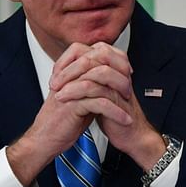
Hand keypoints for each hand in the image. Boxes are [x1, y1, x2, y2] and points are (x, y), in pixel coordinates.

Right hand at [5, 42, 139, 186]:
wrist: (45, 140)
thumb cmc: (62, 122)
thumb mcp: (80, 98)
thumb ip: (93, 86)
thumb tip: (112, 78)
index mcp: (70, 72)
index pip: (95, 52)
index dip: (115, 59)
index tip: (127, 71)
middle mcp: (69, 77)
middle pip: (100, 62)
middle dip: (120, 74)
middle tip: (129, 87)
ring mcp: (70, 89)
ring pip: (101, 79)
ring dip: (120, 91)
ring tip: (128, 102)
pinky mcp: (72, 105)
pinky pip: (100, 103)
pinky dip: (116, 112)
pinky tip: (124, 119)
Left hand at [50, 42, 166, 170]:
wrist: (130, 135)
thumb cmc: (114, 116)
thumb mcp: (97, 93)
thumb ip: (87, 79)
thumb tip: (67, 71)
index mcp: (113, 68)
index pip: (90, 50)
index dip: (70, 58)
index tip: (56, 71)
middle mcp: (118, 72)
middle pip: (92, 56)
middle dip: (69, 67)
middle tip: (55, 80)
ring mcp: (119, 84)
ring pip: (94, 71)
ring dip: (71, 79)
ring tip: (58, 91)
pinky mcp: (117, 99)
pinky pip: (94, 89)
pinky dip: (76, 92)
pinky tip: (65, 98)